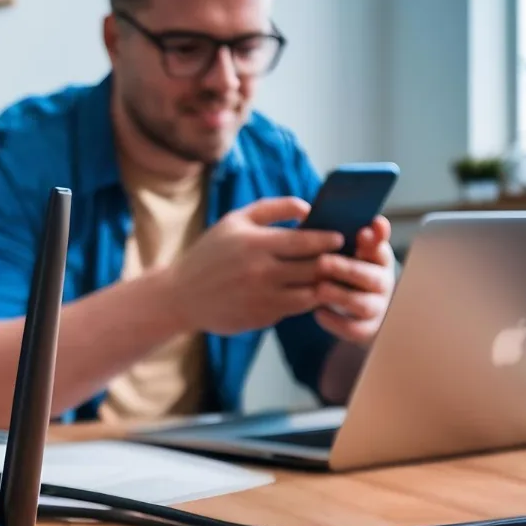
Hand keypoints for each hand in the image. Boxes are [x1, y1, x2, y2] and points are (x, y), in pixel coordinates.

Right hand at [158, 196, 345, 335]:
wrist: (181, 296)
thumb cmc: (210, 253)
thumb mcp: (234, 221)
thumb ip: (272, 208)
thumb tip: (308, 207)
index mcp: (254, 243)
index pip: (305, 241)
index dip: (328, 240)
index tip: (339, 237)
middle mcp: (260, 272)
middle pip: (313, 268)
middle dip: (333, 262)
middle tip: (344, 257)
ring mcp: (262, 297)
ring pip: (310, 292)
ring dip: (324, 284)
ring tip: (330, 275)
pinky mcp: (262, 317)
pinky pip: (296, 309)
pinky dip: (306, 300)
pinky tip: (308, 291)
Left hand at [311, 216, 395, 345]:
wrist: (348, 309)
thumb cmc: (339, 272)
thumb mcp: (340, 251)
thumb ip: (333, 236)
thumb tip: (309, 212)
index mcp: (377, 259)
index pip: (381, 246)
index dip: (376, 239)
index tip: (363, 232)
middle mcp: (382, 282)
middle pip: (372, 277)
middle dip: (347, 269)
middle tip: (323, 263)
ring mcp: (376, 307)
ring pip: (363, 304)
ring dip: (341, 296)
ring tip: (321, 289)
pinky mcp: (367, 329)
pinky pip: (355, 329)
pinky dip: (337, 322)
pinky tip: (318, 313)